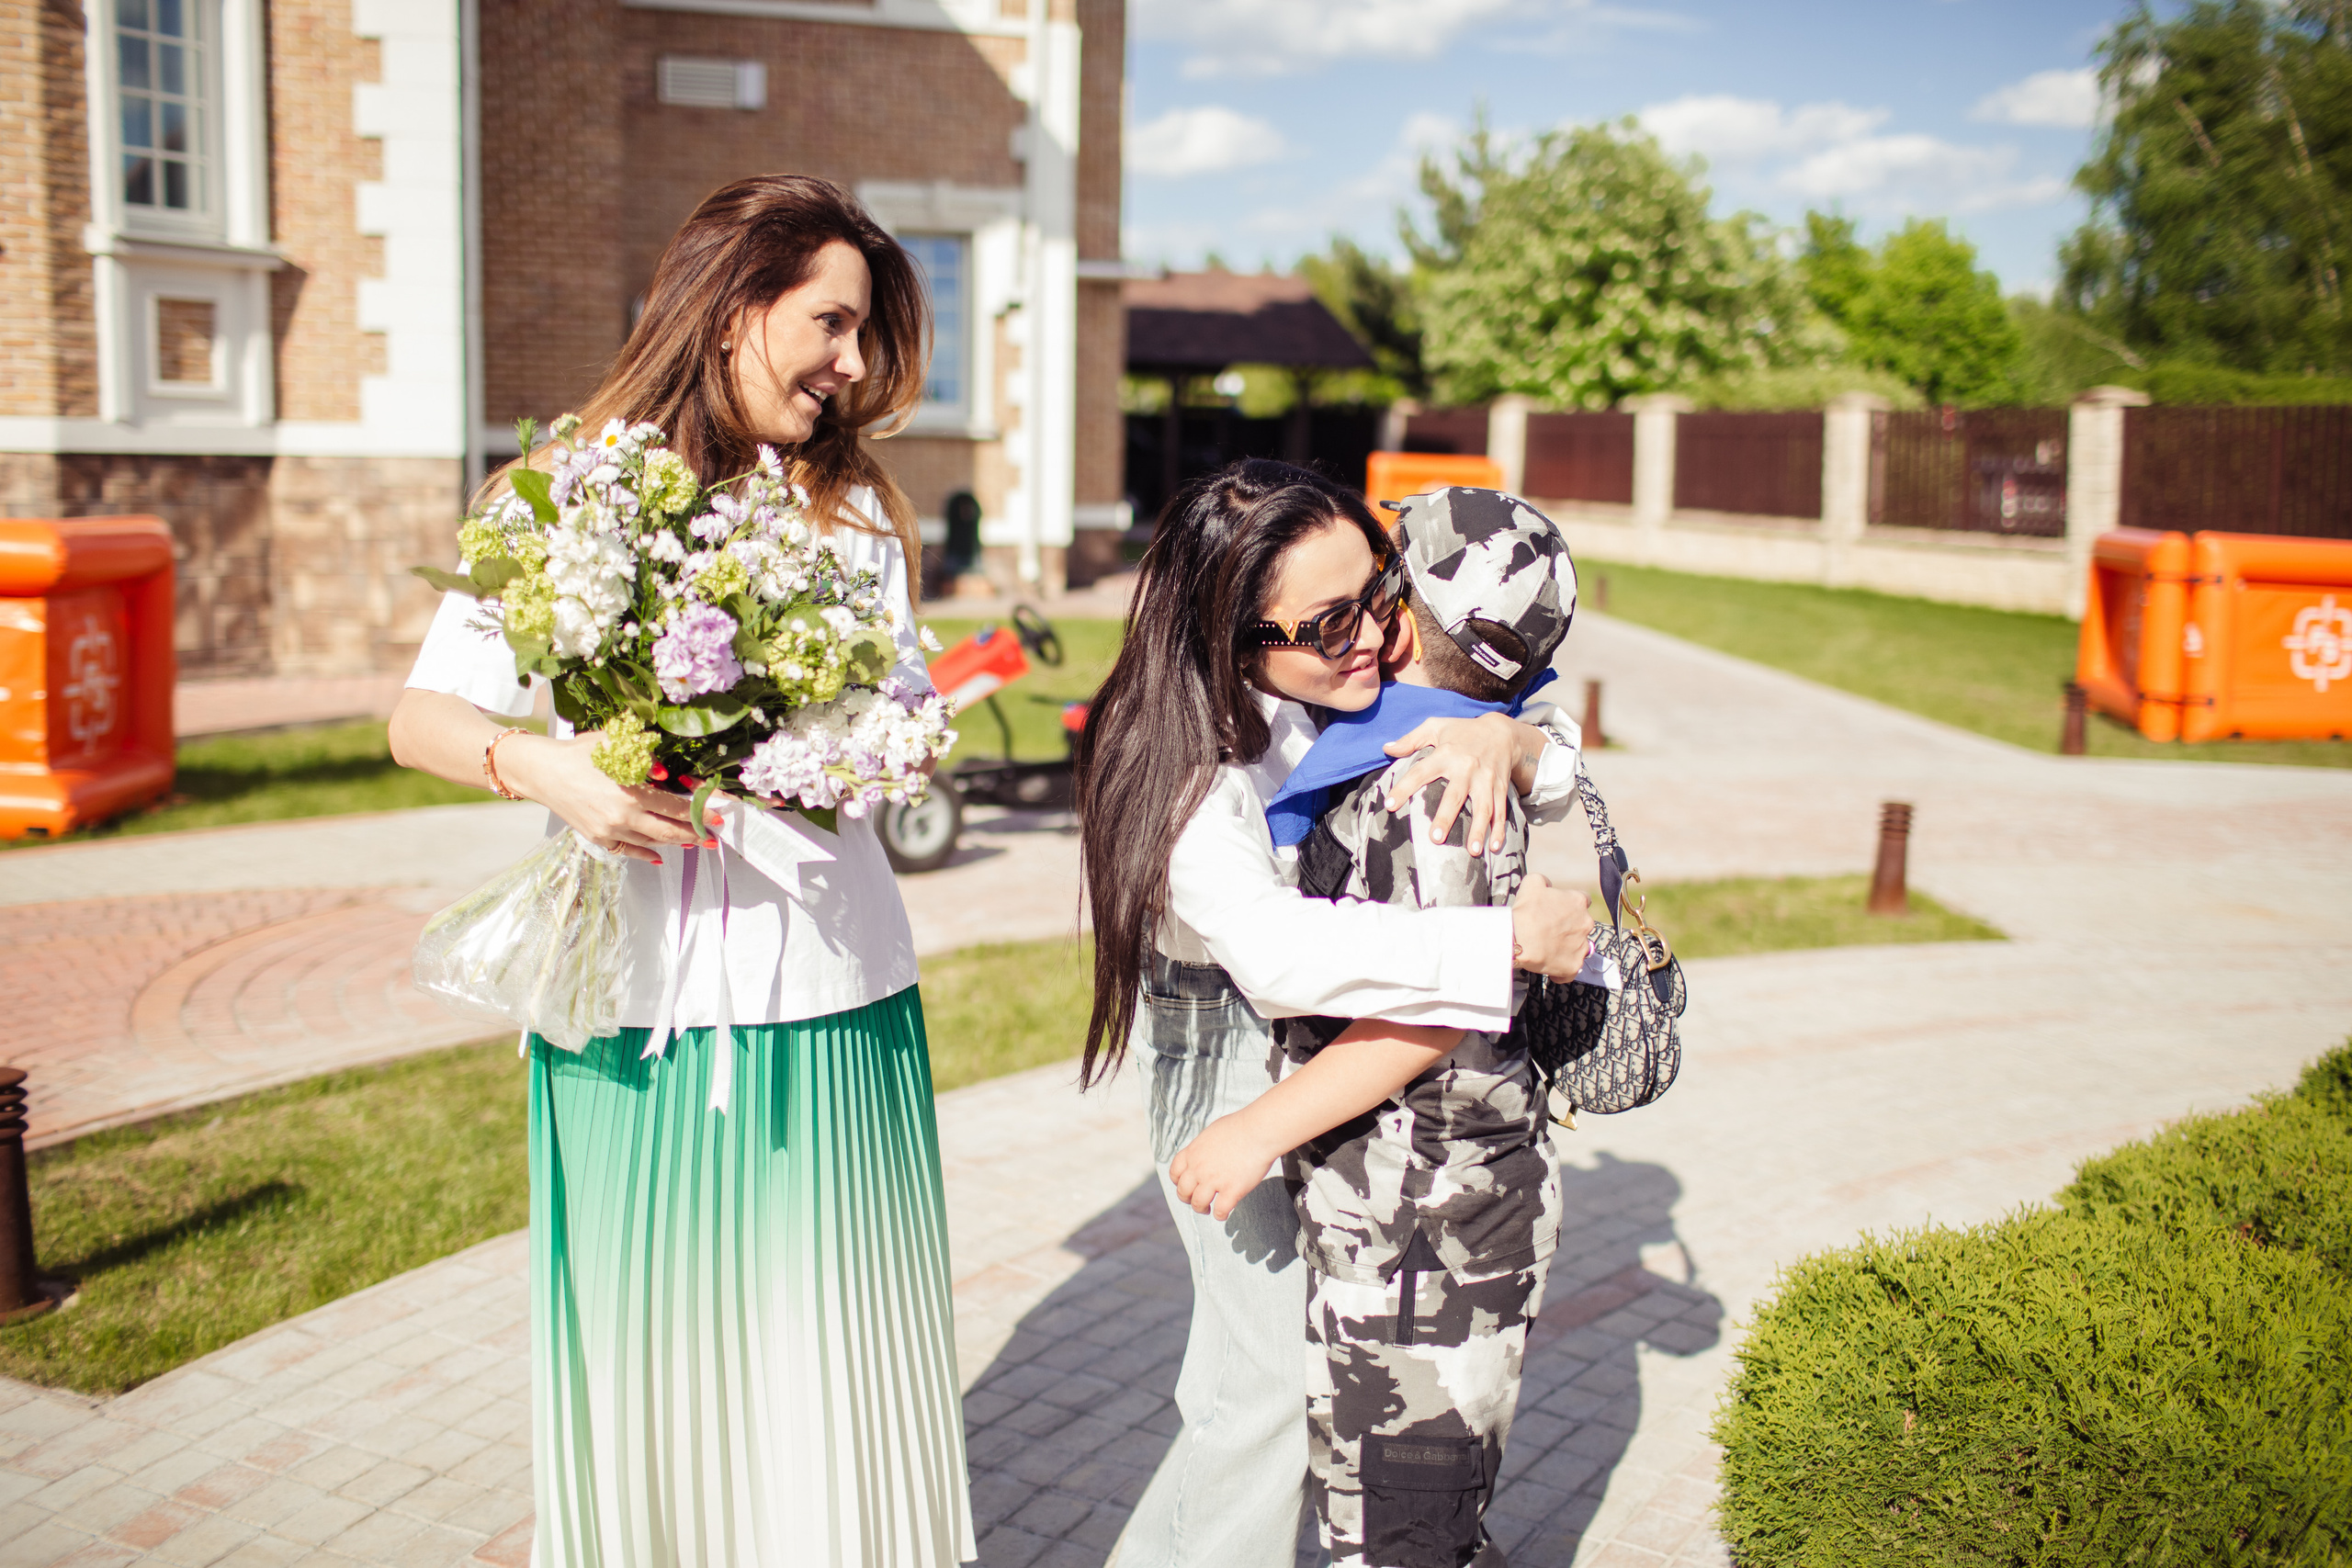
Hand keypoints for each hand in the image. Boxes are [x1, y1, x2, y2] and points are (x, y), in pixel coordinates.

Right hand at [496, 731, 720, 864]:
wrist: (542, 772)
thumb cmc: (580, 753)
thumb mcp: (614, 744)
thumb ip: (644, 756)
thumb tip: (666, 774)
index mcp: (631, 793)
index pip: (675, 808)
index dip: (699, 813)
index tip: (716, 817)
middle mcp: (622, 817)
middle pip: (668, 832)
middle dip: (694, 834)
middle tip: (712, 837)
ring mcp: (609, 831)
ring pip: (651, 843)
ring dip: (674, 844)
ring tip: (692, 842)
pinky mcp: (598, 839)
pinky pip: (629, 851)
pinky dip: (647, 854)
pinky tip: (659, 855)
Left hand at [1168, 1112, 1283, 1221]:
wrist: (1258, 1131)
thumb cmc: (1240, 1127)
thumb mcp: (1212, 1132)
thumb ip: (1204, 1147)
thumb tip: (1204, 1153)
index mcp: (1193, 1152)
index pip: (1175, 1173)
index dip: (1178, 1182)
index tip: (1186, 1186)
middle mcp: (1199, 1168)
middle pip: (1183, 1191)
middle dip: (1188, 1199)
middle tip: (1196, 1200)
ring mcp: (1214, 1180)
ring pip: (1198, 1204)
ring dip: (1201, 1208)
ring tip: (1208, 1209)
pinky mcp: (1232, 1190)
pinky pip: (1220, 1210)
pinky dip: (1220, 1215)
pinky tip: (1224, 1213)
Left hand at [1381, 712, 1545, 854]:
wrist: (1501, 730)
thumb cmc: (1462, 730)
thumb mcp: (1435, 727)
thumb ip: (1410, 739)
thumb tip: (1386, 748)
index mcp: (1445, 754)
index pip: (1420, 772)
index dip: (1404, 788)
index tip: (1390, 805)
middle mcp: (1466, 768)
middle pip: (1455, 795)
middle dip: (1446, 817)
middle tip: (1435, 838)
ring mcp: (1485, 779)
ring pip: (1483, 807)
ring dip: (1478, 829)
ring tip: (1471, 851)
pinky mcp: (1500, 787)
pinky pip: (1500, 810)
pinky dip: (1499, 829)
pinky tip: (1494, 847)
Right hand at [1510, 873, 1595, 980]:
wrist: (1516, 940)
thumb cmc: (1525, 912)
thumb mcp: (1532, 883)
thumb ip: (1544, 880)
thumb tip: (1548, 885)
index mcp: (1578, 902)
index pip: (1583, 900)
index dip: (1569, 905)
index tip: (1558, 911)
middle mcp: (1585, 923)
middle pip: (1582, 924)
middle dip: (1569, 927)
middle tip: (1550, 930)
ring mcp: (1581, 946)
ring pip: (1578, 946)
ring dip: (1567, 947)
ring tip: (1548, 948)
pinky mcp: (1574, 965)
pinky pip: (1571, 969)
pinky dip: (1562, 968)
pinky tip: (1549, 964)